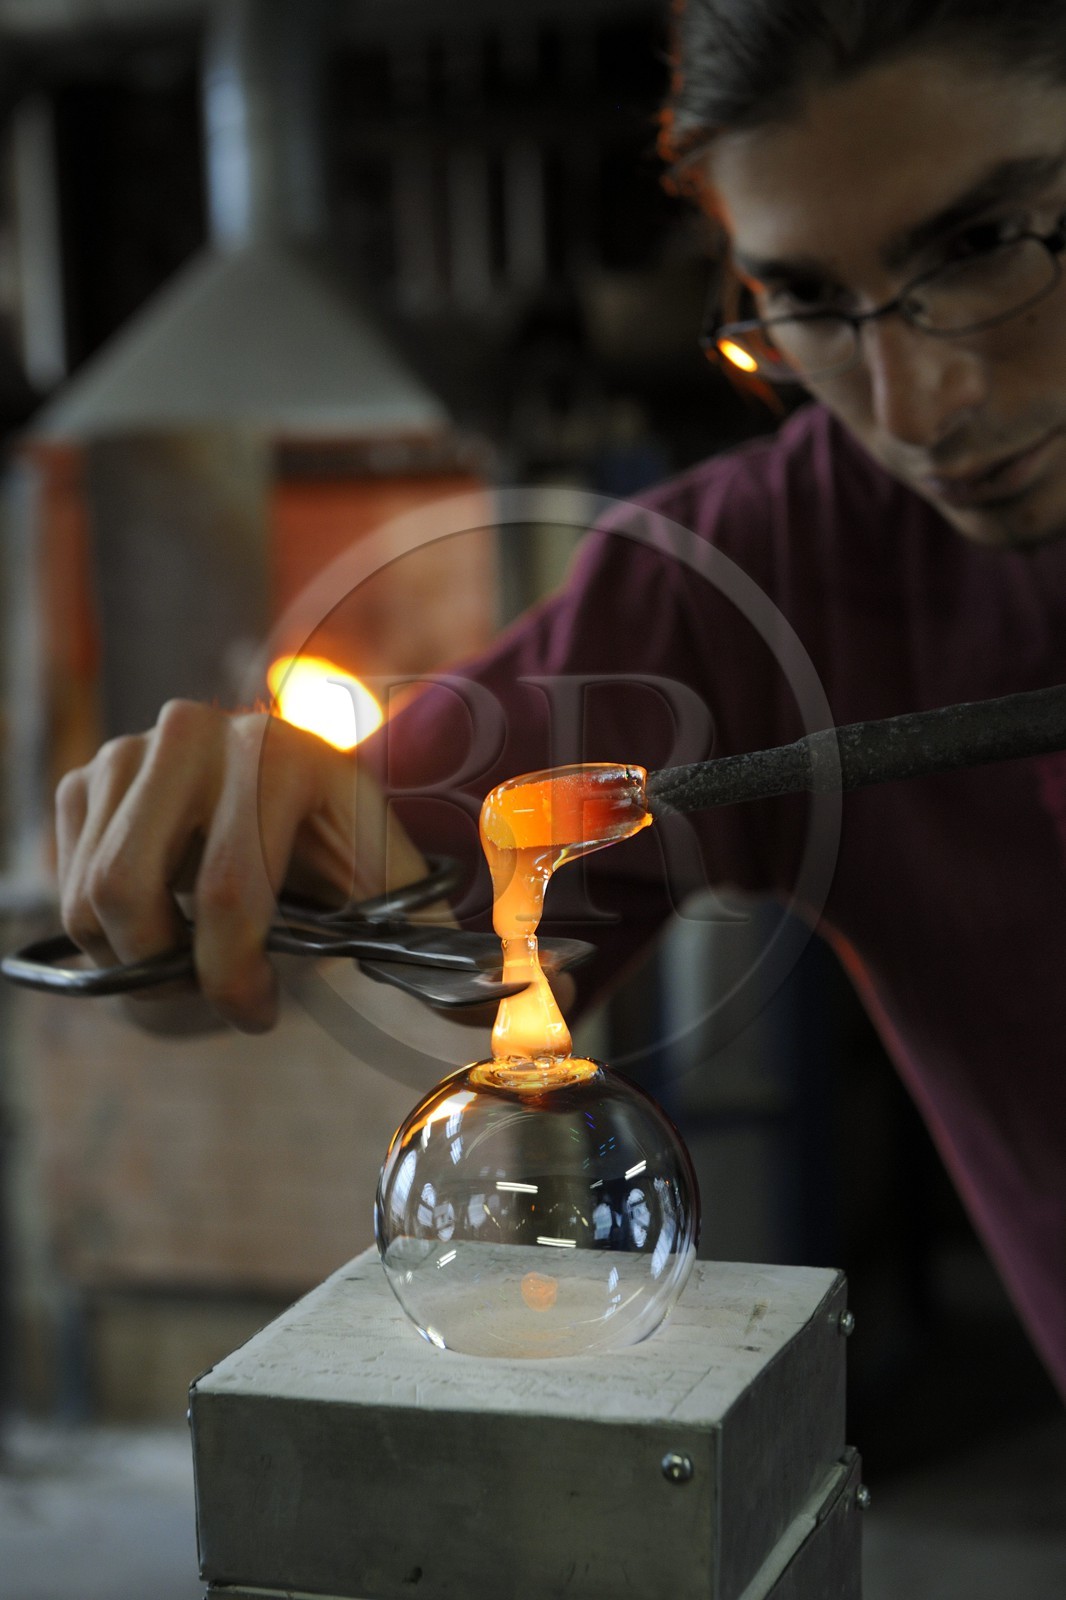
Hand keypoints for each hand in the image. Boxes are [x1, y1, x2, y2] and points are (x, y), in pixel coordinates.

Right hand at [55, 698, 428, 1031]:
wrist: (287, 798)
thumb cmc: (340, 853)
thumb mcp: (387, 883)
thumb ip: (433, 942)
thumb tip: (503, 1003)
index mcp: (285, 755)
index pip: (228, 892)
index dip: (232, 978)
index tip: (258, 1011)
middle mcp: (199, 734)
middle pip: (130, 893)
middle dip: (165, 972)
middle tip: (207, 992)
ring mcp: (134, 749)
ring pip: (91, 894)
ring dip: (132, 954)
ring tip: (188, 959)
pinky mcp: (90, 776)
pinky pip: (67, 883)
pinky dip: (103, 929)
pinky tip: (160, 918)